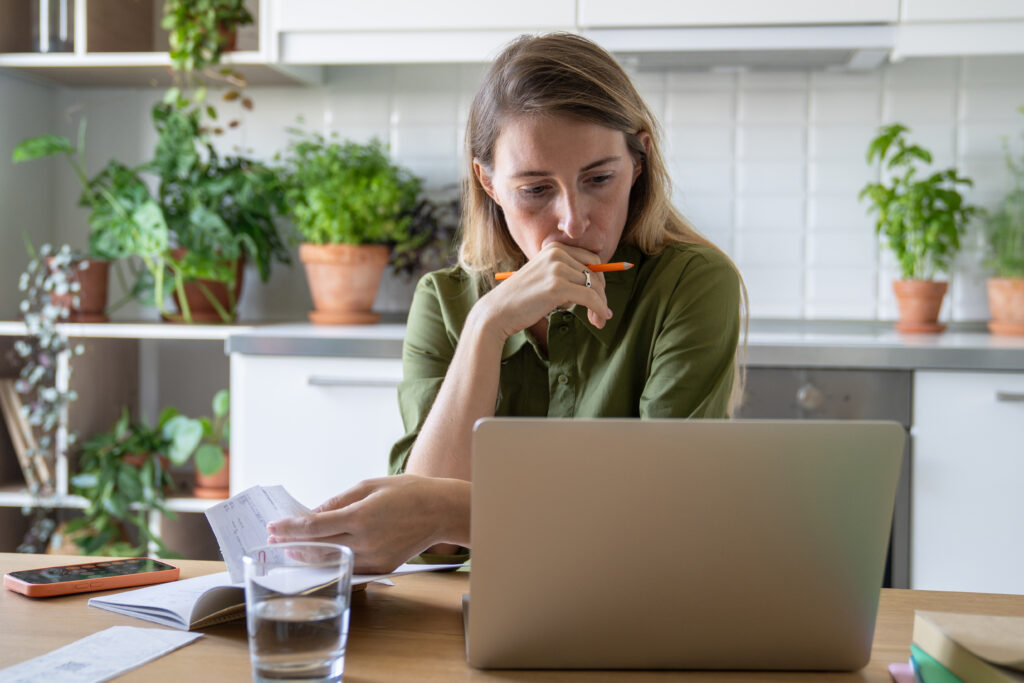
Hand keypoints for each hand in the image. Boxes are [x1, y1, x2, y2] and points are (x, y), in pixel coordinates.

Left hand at [266, 475, 469, 573]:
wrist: (441, 511)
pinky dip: (332, 560)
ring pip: (332, 561)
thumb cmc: (408, 493)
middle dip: (293, 543)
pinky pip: (350, 566)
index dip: (289, 528)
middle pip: (318, 547)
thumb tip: (313, 514)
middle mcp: (366, 542)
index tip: (273, 527)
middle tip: (274, 538)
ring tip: (291, 548)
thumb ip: (338, 501)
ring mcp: (374, 559)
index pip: (314, 527)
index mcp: (361, 517)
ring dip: (308, 555)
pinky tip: (319, 555)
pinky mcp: (382, 568)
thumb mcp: (370, 486)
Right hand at [481, 242, 613, 337]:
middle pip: (595, 273)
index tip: (600, 298)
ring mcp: (557, 268)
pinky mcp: (558, 286)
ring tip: (600, 321)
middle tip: (603, 313)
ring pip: (594, 286)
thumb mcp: (545, 277)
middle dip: (602, 294)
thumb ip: (567, 274)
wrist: (498, 311)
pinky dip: (599, 309)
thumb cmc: (522, 299)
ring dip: (600, 305)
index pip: (591, 261)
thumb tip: (600, 284)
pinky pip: (590, 297)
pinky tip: (601, 319)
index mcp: (554, 248)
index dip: (599, 281)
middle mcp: (557, 253)